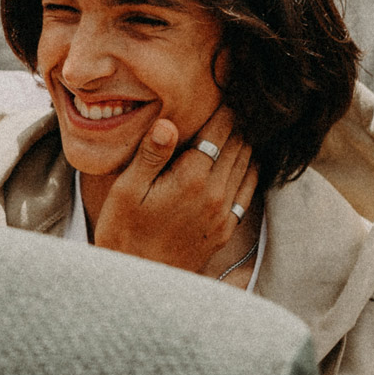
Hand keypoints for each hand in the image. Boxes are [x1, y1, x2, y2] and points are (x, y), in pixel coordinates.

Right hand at [92, 106, 259, 275]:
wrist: (138, 286)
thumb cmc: (123, 235)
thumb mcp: (126, 192)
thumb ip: (150, 156)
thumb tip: (168, 123)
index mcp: (191, 179)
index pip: (220, 130)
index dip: (225, 106)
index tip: (226, 88)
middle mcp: (215, 194)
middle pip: (238, 144)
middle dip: (238, 120)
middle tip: (236, 100)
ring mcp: (224, 213)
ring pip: (248, 164)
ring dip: (246, 142)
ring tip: (240, 123)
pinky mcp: (225, 228)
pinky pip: (248, 190)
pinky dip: (251, 169)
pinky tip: (244, 160)